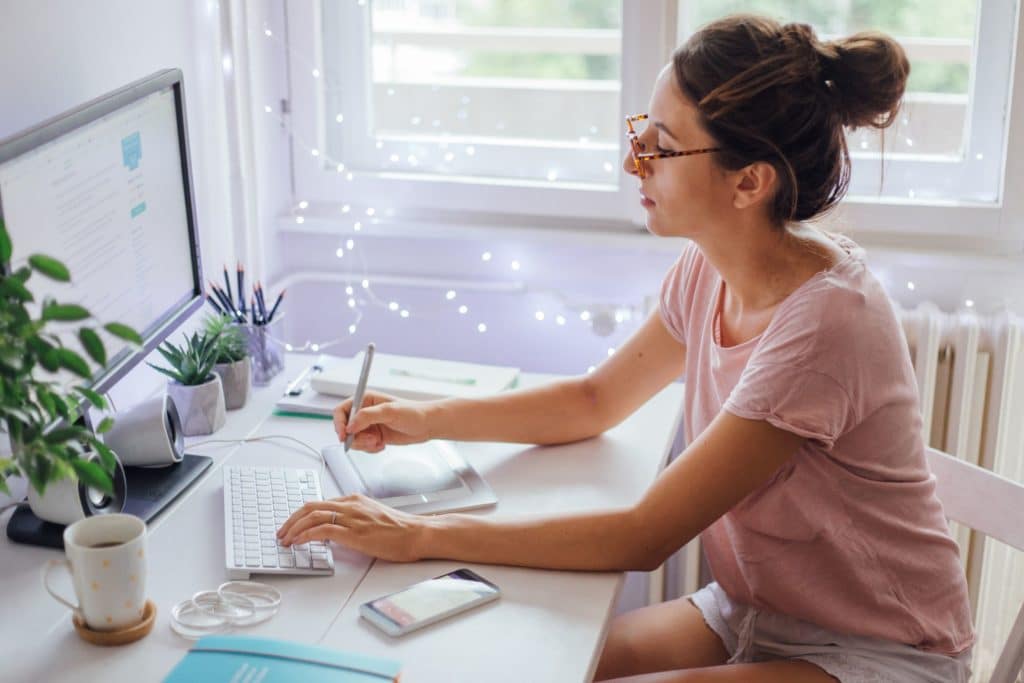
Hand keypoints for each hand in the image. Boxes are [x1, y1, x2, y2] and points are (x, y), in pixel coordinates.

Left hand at [277, 494, 426, 561]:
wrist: (417, 533)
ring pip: (312, 516)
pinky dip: (306, 535)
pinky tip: (299, 542)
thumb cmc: (400, 530)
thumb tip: (335, 532)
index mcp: (355, 500)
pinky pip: (322, 529)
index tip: (292, 525)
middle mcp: (351, 505)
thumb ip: (354, 520)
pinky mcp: (354, 532)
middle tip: (282, 532)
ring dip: (294, 528)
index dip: (301, 514)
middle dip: (291, 519)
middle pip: (310, 506)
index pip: (320, 503)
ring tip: (286, 540)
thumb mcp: (373, 519)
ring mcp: (352, 517)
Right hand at [333, 391, 432, 451]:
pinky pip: (363, 447)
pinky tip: (382, 445)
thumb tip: (350, 426)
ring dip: (364, 444)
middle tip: (370, 440)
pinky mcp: (374, 437)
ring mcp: (369, 426)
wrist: (427, 425)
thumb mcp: (389, 411)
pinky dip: (370, 449)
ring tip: (378, 442)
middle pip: (345, 428)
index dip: (339, 423)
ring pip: (354, 440)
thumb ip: (367, 416)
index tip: (344, 435)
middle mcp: (364, 413)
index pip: (342, 411)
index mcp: (365, 400)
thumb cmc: (413, 412)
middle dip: (356, 438)